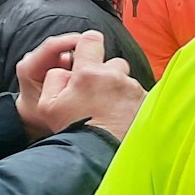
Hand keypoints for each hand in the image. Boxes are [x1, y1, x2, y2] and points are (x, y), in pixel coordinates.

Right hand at [21, 30, 145, 139]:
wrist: (99, 154)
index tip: (88, 53)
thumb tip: (65, 68)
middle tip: (96, 94)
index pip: (91, 40)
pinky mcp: (146, 102)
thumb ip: (54, 78)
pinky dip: (131, 102)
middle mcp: (115, 76)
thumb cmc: (72, 130)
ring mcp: (133, 89)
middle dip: (105, 74)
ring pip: (127, 81)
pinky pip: (138, 95)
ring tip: (109, 110)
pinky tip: (121, 116)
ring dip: (119, 90)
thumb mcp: (48, 105)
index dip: (88, 44)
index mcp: (89, 73)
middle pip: (113, 63)